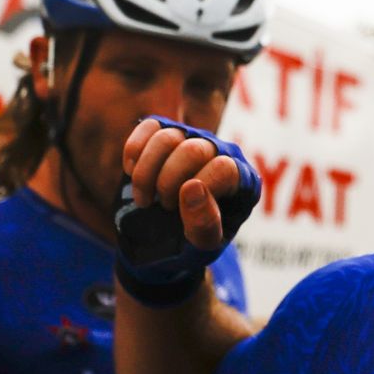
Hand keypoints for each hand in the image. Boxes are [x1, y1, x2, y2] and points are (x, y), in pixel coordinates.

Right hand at [114, 116, 259, 306]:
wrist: (163, 243)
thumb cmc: (192, 244)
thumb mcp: (203, 246)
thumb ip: (205, 223)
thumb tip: (192, 186)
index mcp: (243, 180)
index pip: (224, 168)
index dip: (197, 190)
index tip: (181, 211)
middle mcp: (222, 153)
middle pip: (194, 149)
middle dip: (169, 181)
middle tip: (164, 206)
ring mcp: (193, 139)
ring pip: (168, 136)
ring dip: (146, 172)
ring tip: (145, 199)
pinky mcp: (166, 134)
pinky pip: (150, 126)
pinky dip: (135, 151)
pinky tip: (131, 173)